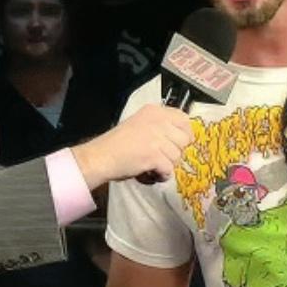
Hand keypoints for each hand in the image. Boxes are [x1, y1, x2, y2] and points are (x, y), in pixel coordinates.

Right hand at [71, 105, 193, 188]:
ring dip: (167, 165)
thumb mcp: (140, 124)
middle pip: (184, 140)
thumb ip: (160, 127)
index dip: (184, 133)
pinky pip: (169, 169)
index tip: (177, 143)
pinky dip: (161, 175)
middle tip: (161, 157)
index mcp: (154, 111)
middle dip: (175, 152)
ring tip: (152, 165)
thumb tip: (183, 138)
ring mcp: (156, 138)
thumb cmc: (117, 144)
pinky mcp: (154, 155)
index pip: (184, 119)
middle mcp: (158, 121)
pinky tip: (150, 173)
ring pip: (177, 156)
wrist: (101, 156)